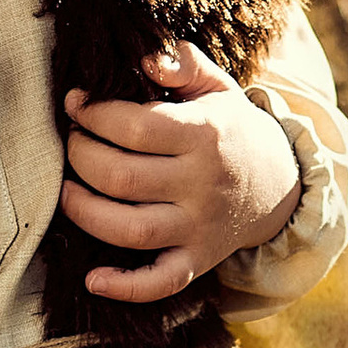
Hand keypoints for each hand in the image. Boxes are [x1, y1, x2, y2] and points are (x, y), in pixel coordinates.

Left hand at [61, 42, 301, 304]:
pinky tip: (93, 278)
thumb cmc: (231, 130)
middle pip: (121, 177)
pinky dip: (125, 286)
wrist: (280, 185)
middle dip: (80, 157)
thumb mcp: (216, 87)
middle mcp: (202, 184)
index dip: (92, 114)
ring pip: (130, 230)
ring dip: (84, 212)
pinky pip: (160, 283)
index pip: (134, 126)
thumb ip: (183, 63)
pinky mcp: (198, 261)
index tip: (76, 106)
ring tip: (66, 191)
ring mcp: (200, 227)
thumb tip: (146, 60)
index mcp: (205, 135)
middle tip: (72, 144)